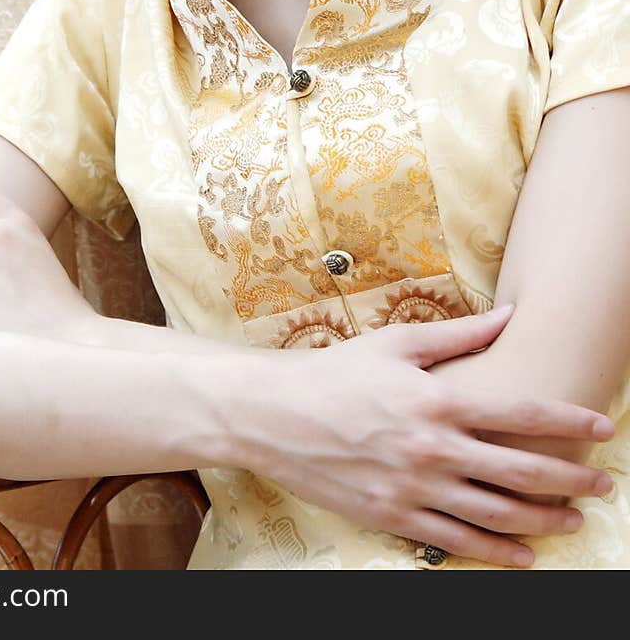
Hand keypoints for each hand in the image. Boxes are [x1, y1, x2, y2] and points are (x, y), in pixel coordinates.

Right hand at [237, 305, 613, 568]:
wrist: (274, 416)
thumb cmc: (336, 373)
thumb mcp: (396, 344)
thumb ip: (458, 335)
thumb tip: (507, 317)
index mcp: (437, 399)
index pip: (521, 413)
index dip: (569, 421)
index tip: (603, 428)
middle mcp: (433, 447)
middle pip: (522, 469)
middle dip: (572, 477)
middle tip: (604, 482)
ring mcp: (414, 487)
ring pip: (498, 513)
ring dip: (545, 518)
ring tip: (576, 519)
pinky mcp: (394, 516)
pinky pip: (457, 541)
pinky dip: (498, 553)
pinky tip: (525, 554)